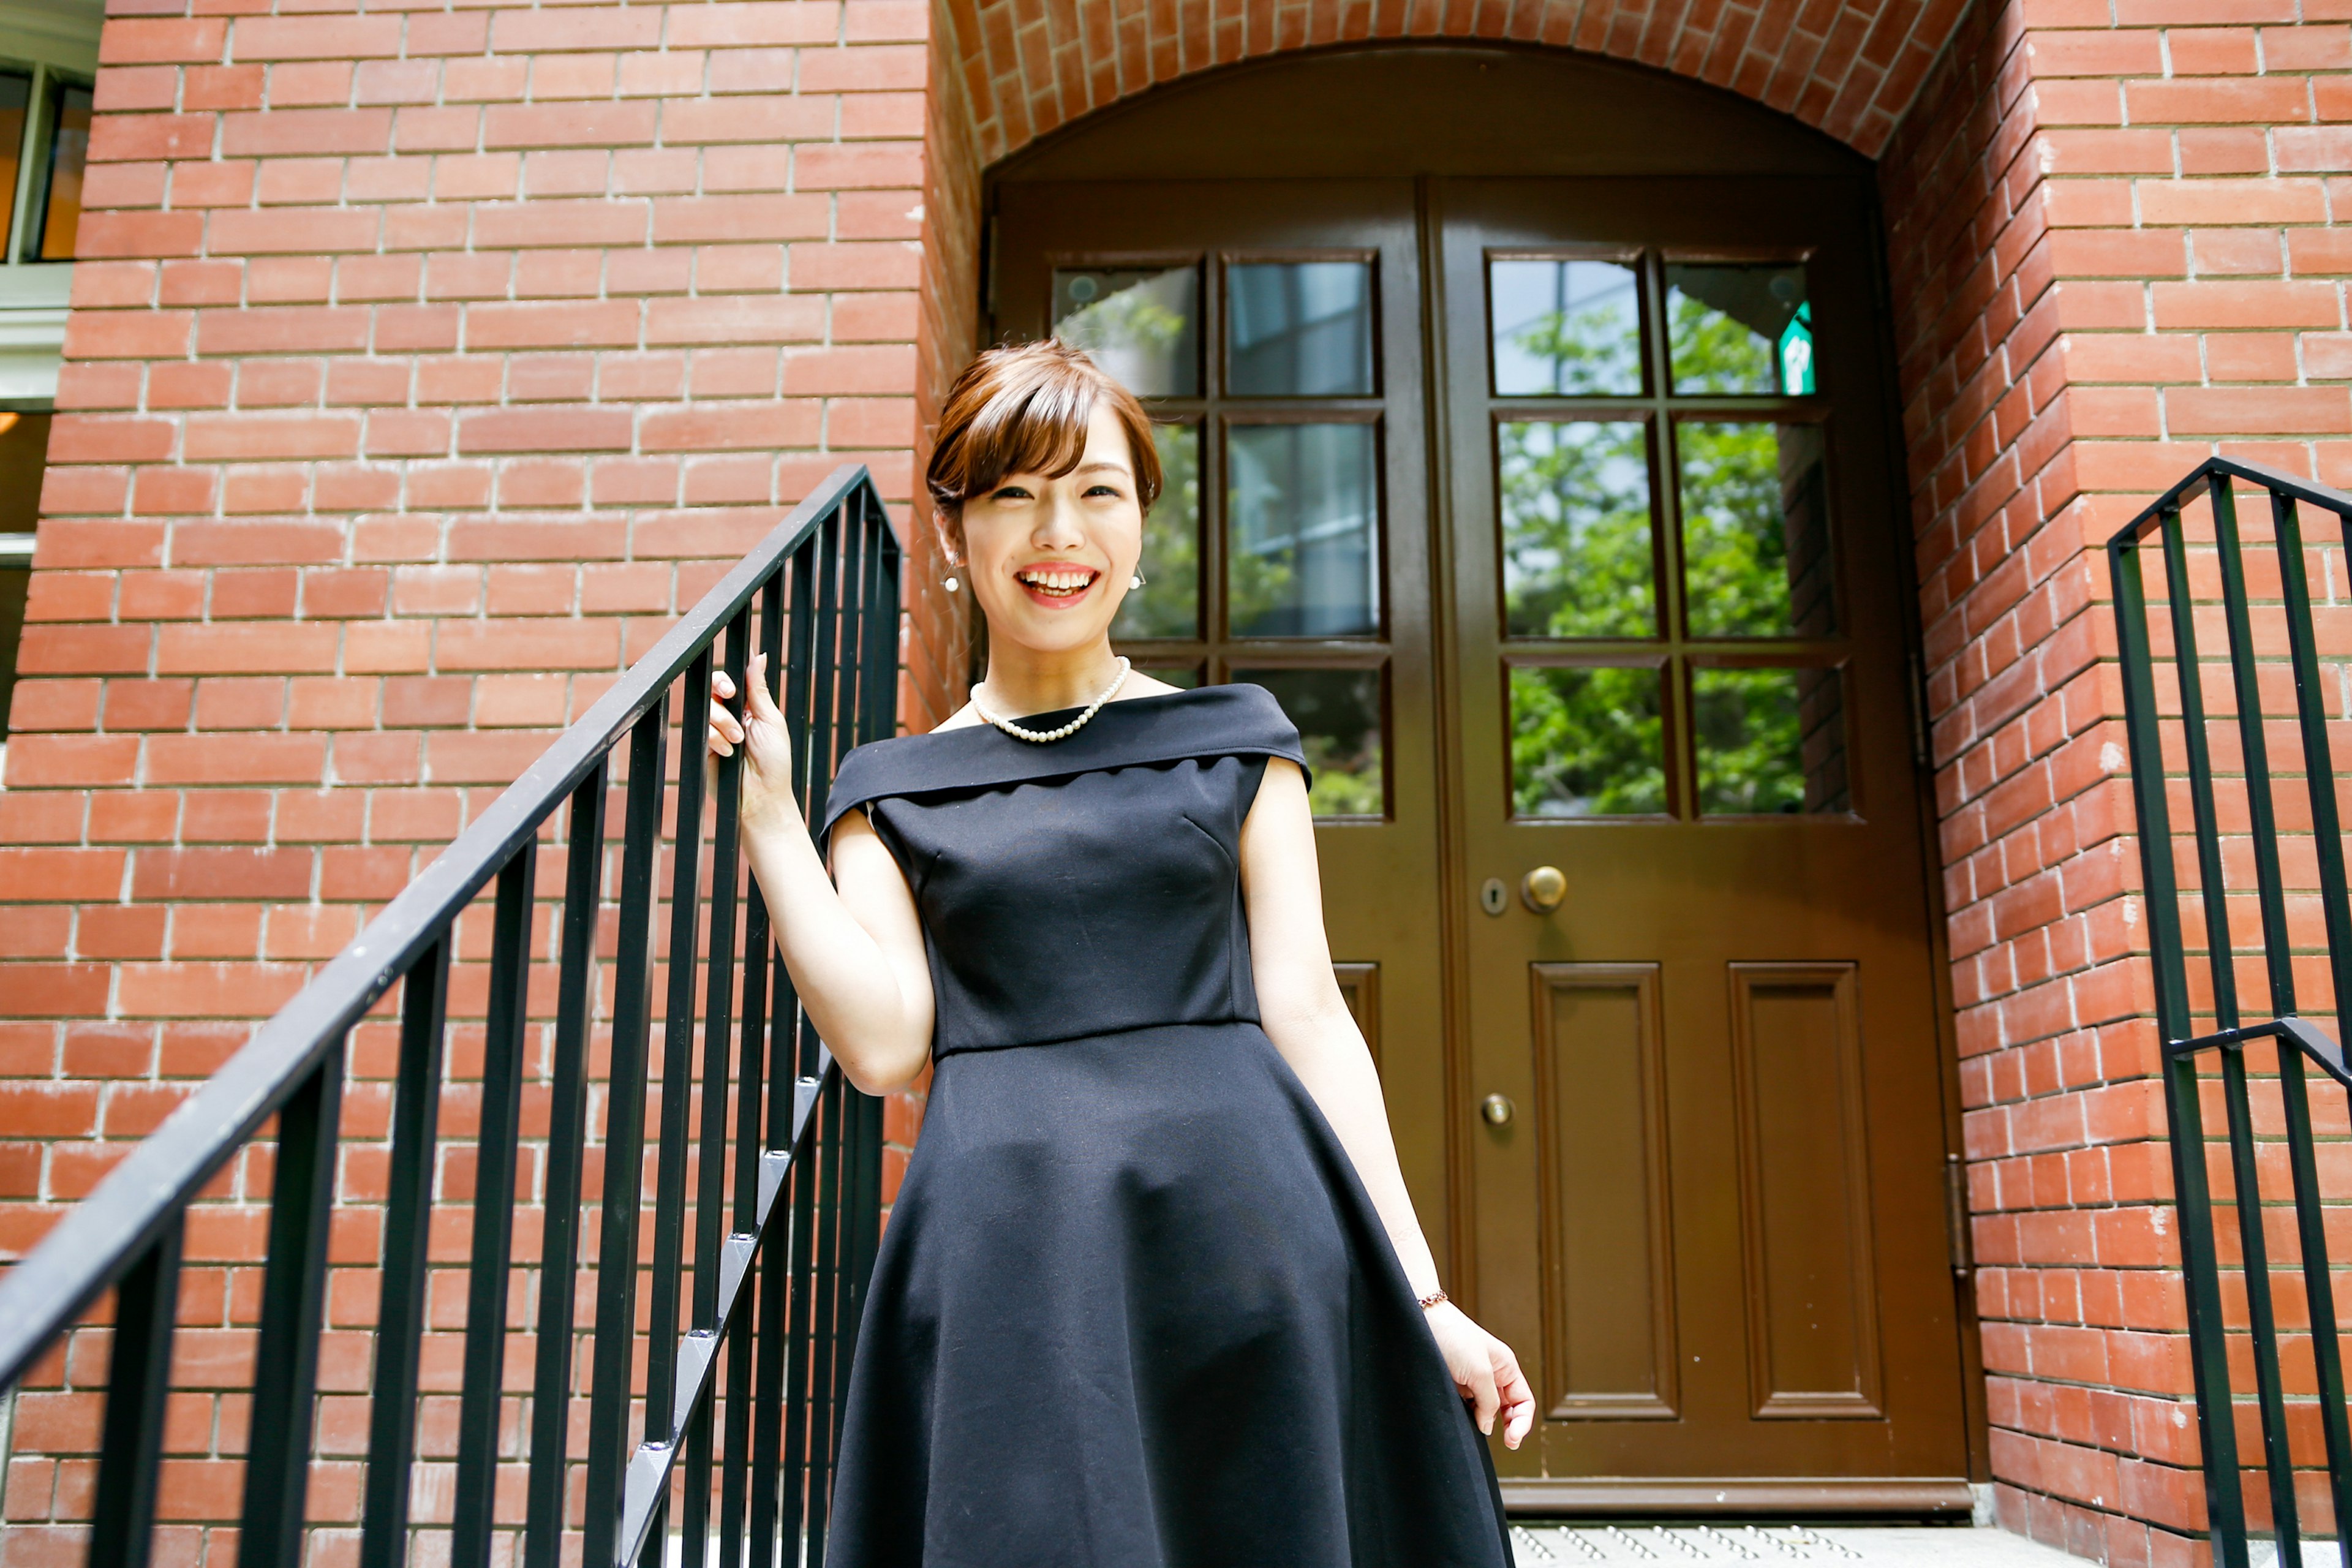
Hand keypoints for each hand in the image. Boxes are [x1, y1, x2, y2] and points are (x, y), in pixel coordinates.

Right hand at [708, 654, 797, 832]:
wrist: (762, 795)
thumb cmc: (774, 760)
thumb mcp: (770, 719)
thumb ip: (758, 688)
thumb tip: (759, 656)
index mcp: (749, 706)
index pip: (733, 679)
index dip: (731, 675)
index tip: (735, 681)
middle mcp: (730, 714)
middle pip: (714, 686)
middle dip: (722, 687)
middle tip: (732, 695)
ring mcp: (714, 729)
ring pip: (707, 705)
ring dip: (724, 721)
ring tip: (738, 740)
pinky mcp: (702, 744)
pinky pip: (701, 728)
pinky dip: (715, 738)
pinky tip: (728, 752)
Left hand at [1424, 1301, 1534, 1448]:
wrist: (1421, 1323)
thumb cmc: (1453, 1337)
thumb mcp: (1479, 1372)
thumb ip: (1489, 1402)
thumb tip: (1488, 1427)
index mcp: (1506, 1367)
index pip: (1524, 1401)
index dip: (1522, 1422)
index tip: (1512, 1439)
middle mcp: (1493, 1375)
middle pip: (1508, 1409)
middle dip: (1509, 1427)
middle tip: (1507, 1444)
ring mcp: (1473, 1382)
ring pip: (1487, 1411)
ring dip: (1485, 1423)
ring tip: (1479, 1429)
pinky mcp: (1455, 1386)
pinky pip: (1468, 1408)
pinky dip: (1469, 1417)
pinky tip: (1465, 1422)